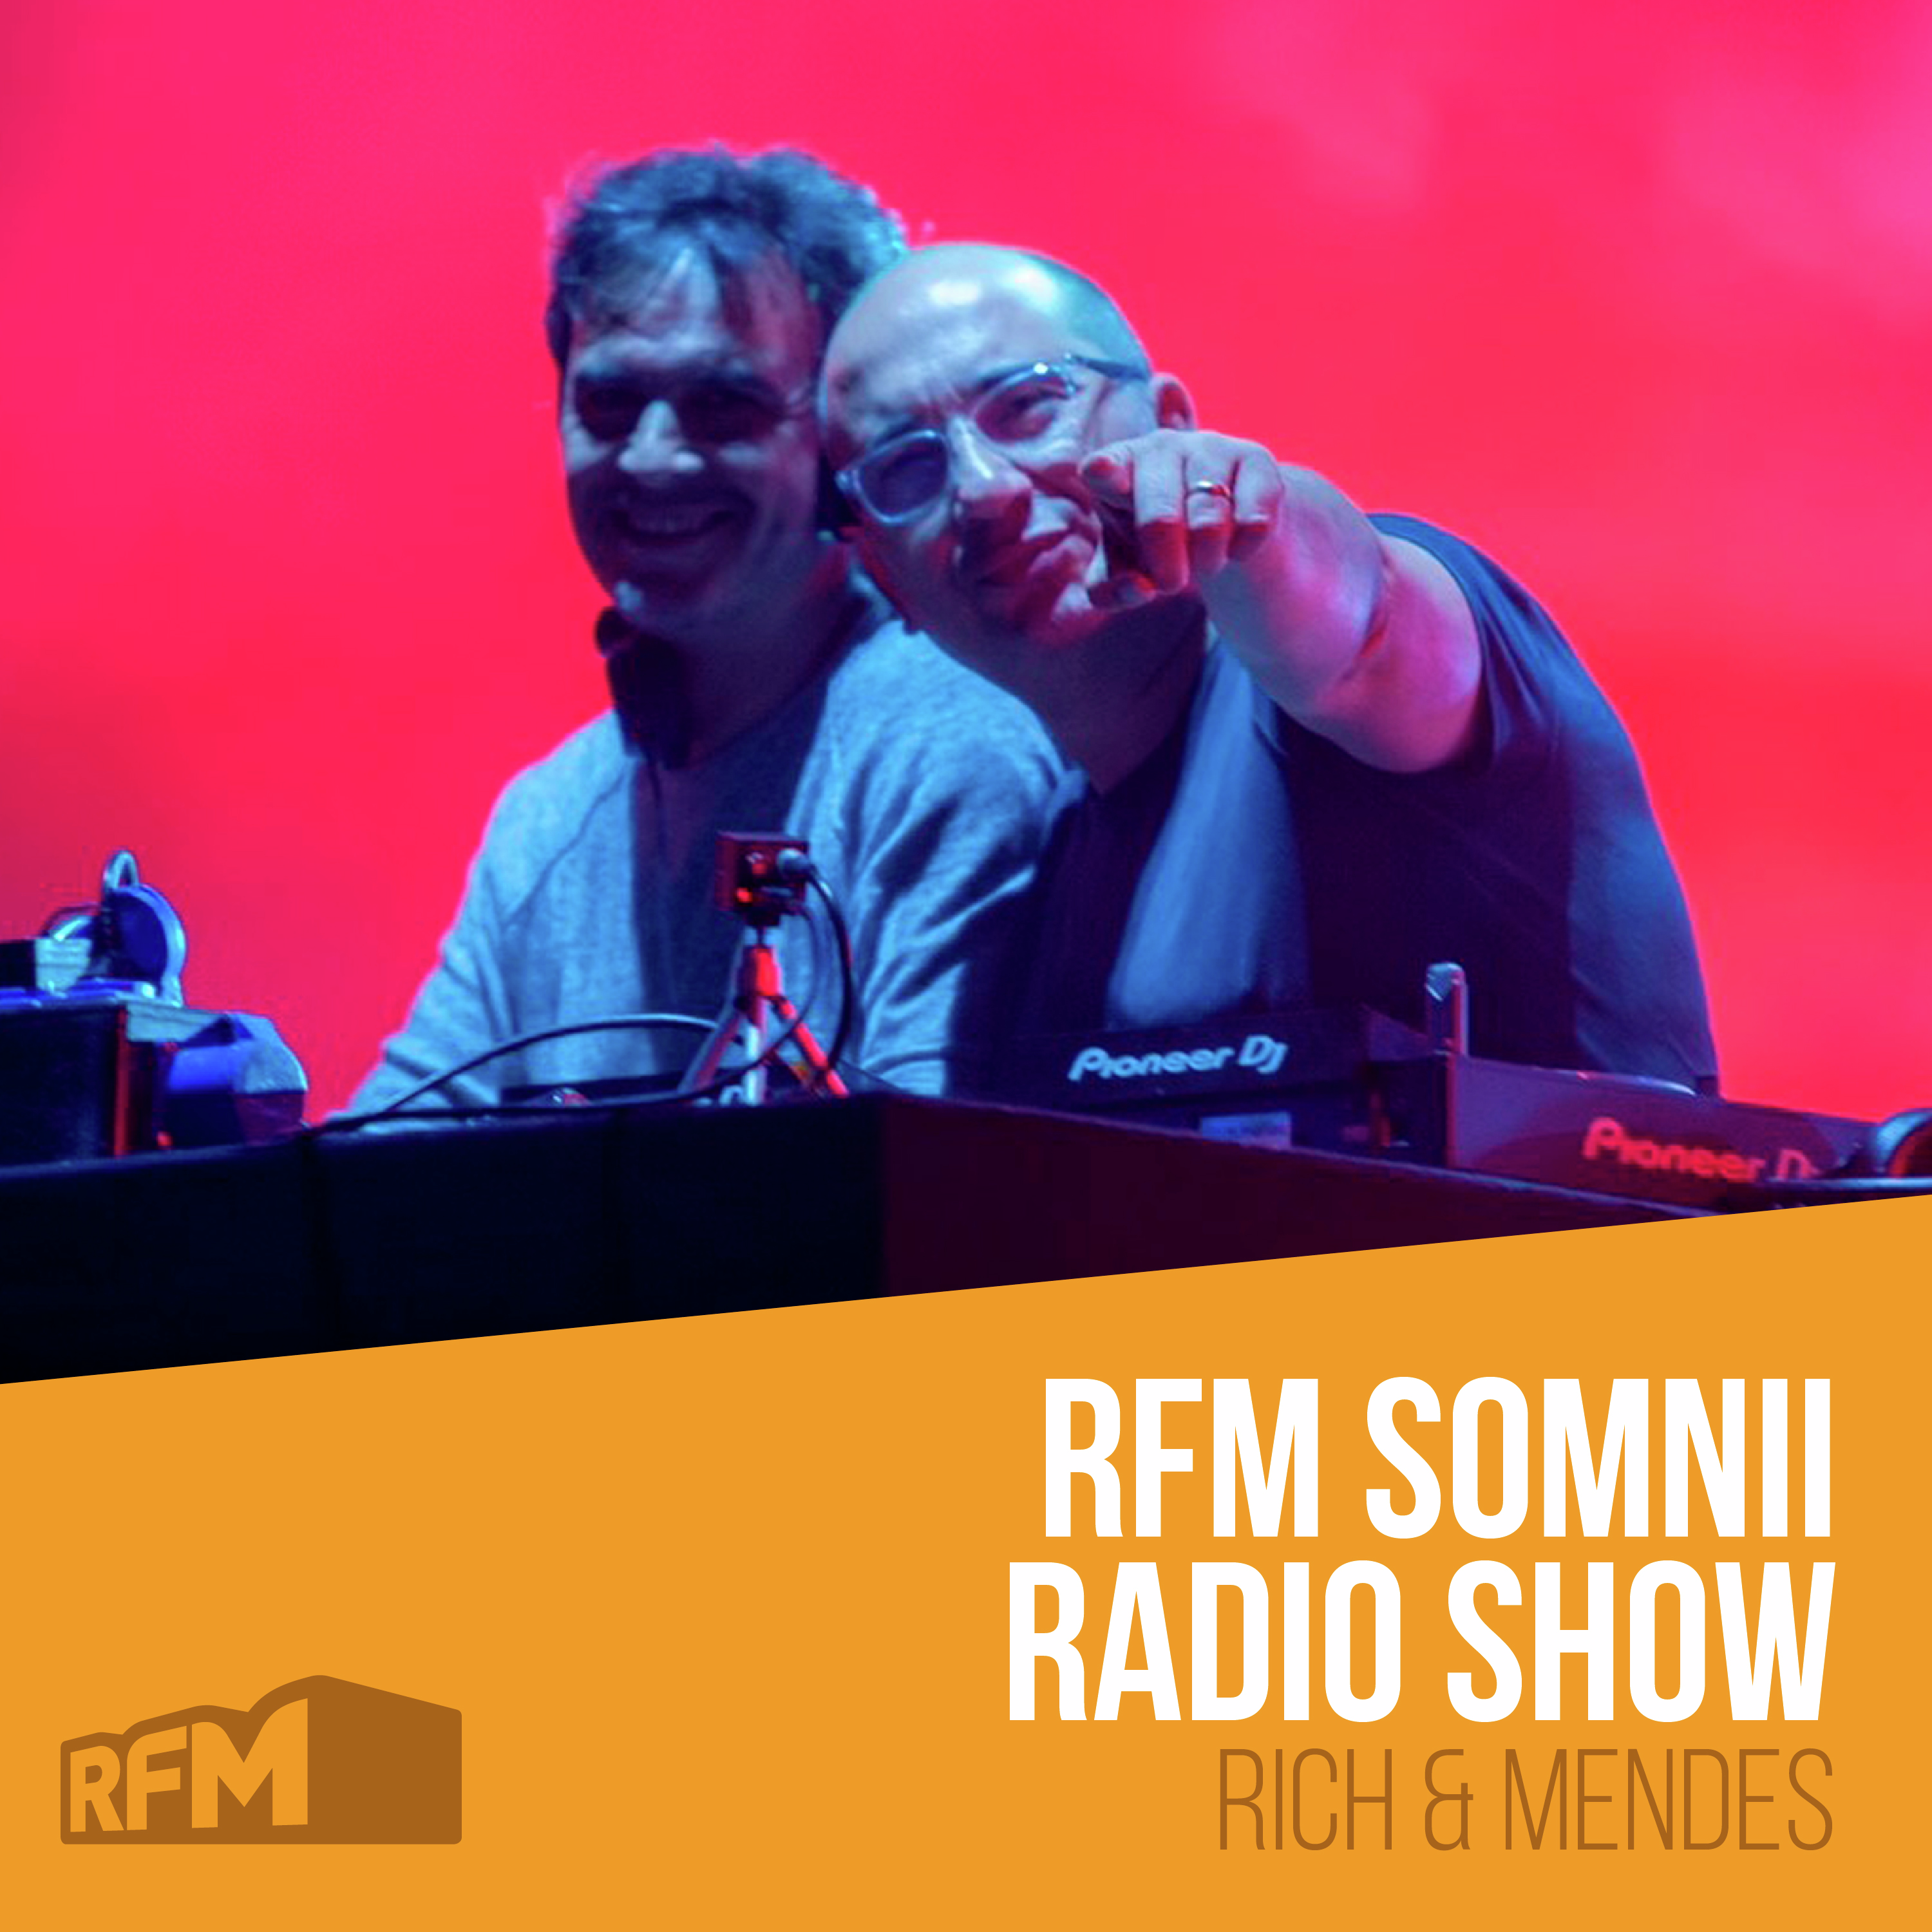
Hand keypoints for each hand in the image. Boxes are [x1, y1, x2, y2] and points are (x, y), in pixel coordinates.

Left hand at [1079, 430, 1284, 605]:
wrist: (1222, 529)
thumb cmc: (1157, 548)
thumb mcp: (1126, 573)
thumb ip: (1112, 591)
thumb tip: (1140, 588)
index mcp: (1116, 469)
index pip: (1103, 468)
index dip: (1104, 472)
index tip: (1101, 474)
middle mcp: (1160, 447)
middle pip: (1160, 518)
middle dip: (1167, 565)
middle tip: (1172, 585)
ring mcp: (1209, 446)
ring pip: (1209, 521)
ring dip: (1207, 560)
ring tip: (1206, 562)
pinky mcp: (1255, 458)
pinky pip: (1254, 519)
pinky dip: (1244, 548)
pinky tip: (1239, 547)